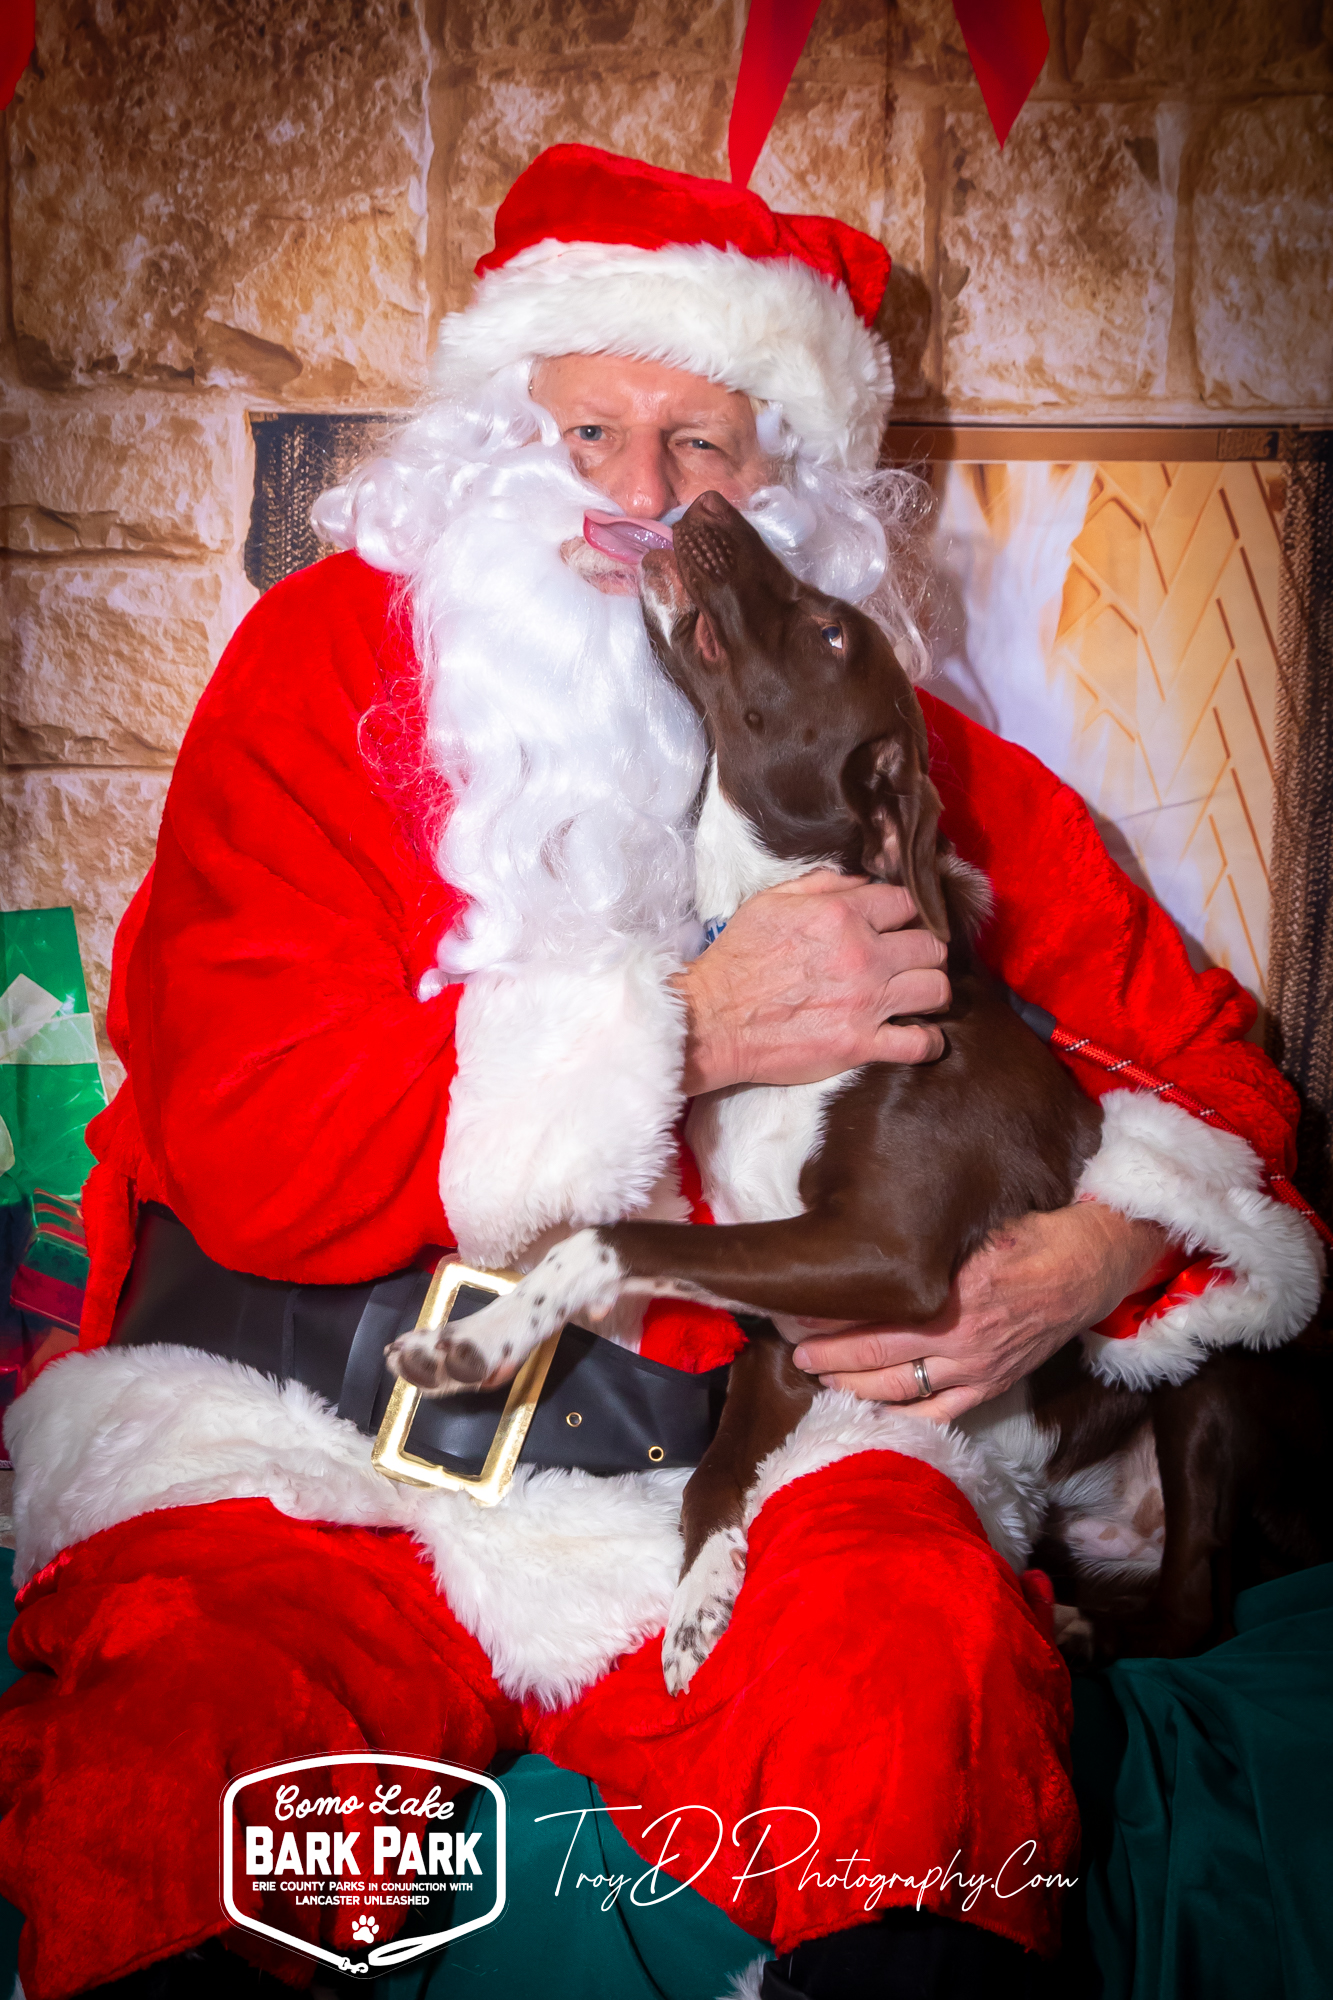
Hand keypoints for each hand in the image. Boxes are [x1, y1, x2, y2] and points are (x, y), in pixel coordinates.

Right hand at [676, 871, 949, 1094]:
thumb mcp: (771, 903)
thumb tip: (862, 882)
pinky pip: (920, 1043)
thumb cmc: (737, 960)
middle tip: (909, 962)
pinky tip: (921, 1036)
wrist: (712, 1020)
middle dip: (924, 952)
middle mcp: (862, 955)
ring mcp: (865, 1002)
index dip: (905, 914)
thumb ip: (821, 884)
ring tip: (916, 996)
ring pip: (937, 989)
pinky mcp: (860, 1044)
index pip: (906, 903)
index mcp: (841, 915)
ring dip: (931, 991)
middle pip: (931, 946)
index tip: (898, 926)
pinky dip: (928, 1042)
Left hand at [789, 1202, 1172, 1420]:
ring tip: (819, 1380)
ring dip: (854, 1388)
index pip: (873, 1312)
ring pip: (901, 1390)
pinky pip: (940, 1413)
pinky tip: (872, 1415)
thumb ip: (927, 1242)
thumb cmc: (1031, 1232)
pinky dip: (903, 1419)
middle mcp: (961, 1337)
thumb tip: (868, 1237)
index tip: (794, 1311)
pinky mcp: (993, 1384)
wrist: (1091, 1262)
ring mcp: (977, 1367)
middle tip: (792, 1351)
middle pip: (875, 1356)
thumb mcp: (975, 1226)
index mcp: (953, 1292)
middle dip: (828, 1356)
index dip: (829, 1317)